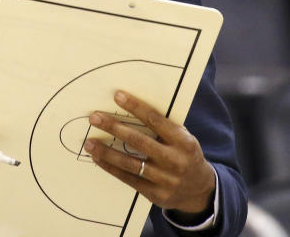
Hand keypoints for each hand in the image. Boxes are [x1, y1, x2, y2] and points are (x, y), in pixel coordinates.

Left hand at [84, 91, 215, 215]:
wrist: (200, 190)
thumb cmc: (185, 155)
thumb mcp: (183, 139)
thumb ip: (163, 127)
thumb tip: (131, 108)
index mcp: (183, 141)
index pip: (155, 120)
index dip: (136, 106)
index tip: (117, 95)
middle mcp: (175, 160)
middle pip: (138, 141)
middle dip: (114, 127)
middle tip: (95, 117)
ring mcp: (165, 179)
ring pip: (130, 163)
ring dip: (106, 152)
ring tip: (89, 142)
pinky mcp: (155, 194)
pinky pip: (128, 179)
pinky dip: (111, 168)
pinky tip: (98, 159)